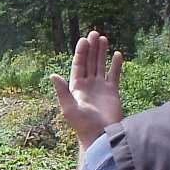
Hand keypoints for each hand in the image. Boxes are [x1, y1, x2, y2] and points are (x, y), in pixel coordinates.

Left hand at [50, 31, 123, 149]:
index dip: (81, 53)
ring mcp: (100, 88)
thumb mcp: (69, 107)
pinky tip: (117, 54)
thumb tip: (52, 75)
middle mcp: (87, 85)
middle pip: (89, 62)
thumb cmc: (82, 124)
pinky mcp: (112, 92)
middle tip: (94, 33)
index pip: (78, 65)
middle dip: (91, 48)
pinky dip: (116, 65)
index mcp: (75, 87)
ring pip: (100, 65)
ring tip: (104, 38)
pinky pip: (114, 75)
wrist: (100, 135)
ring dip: (102, 53)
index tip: (84, 40)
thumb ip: (62, 91)